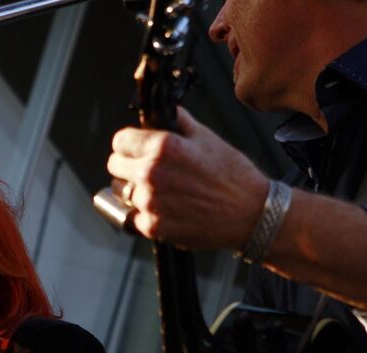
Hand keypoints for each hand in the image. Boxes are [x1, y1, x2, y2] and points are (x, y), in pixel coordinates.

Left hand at [107, 106, 269, 249]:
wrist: (251, 215)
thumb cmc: (233, 175)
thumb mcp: (206, 137)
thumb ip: (177, 122)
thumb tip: (161, 112)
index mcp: (161, 147)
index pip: (120, 141)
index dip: (129, 144)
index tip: (136, 148)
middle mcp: (150, 174)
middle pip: (115, 166)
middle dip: (129, 165)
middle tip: (151, 170)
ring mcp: (149, 203)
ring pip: (122, 192)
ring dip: (135, 190)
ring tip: (162, 191)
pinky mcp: (153, 227)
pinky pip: (134, 217)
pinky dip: (146, 213)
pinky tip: (168, 209)